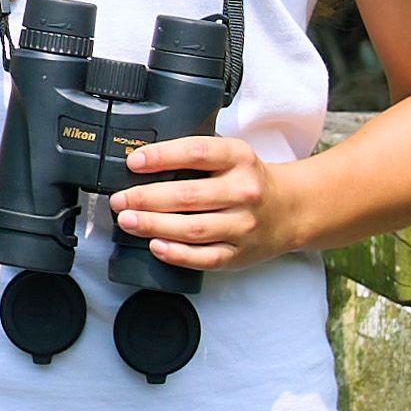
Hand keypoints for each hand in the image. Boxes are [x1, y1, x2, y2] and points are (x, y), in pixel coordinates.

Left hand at [111, 128, 304, 273]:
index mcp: (240, 159)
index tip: (134, 162)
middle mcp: (244, 191)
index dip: (162, 157)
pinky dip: (176, 253)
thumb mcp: (231, 156)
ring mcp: (243, 225)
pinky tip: (155, 246)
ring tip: (127, 220)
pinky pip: (203, 257)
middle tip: (119, 200)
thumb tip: (142, 162)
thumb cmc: (249, 180)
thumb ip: (196, 157)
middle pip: (187, 196)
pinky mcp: (239, 254)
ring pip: (192, 229)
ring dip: (153, 225)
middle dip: (146, 198)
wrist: (290, 209)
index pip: (196, 153)